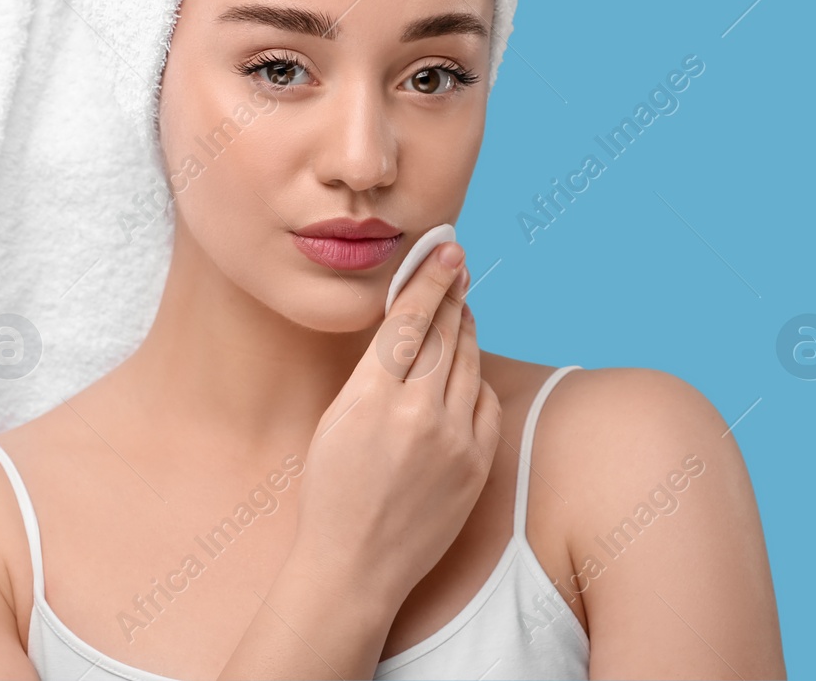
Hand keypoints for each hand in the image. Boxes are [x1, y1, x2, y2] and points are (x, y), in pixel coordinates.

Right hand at [291, 240, 503, 613]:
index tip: (447, 249)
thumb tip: (401, 326)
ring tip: (460, 307)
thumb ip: (371, 373)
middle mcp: (418, 413)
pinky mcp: (477, 463)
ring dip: (466, 328)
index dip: (430, 278)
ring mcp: (453, 439)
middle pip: (446, 331)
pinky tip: (463, 369)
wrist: (355, 566)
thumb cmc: (332, 491)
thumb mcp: (335, 419)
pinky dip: (473, 377)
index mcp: (371, 398)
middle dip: (453, 292)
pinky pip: (483, 400)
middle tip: (458, 263)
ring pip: (469, 360)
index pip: (409, 320)